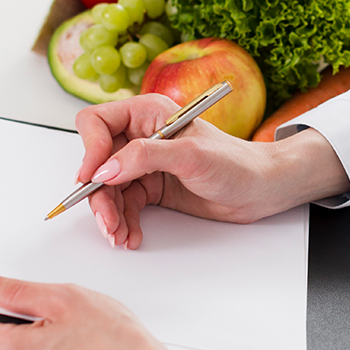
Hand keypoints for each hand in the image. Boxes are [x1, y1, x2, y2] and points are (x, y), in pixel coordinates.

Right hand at [74, 94, 349, 248]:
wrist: (260, 189)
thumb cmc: (235, 163)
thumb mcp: (190, 155)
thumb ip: (146, 157)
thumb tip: (107, 168)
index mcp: (147, 113)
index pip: (97, 122)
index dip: (89, 149)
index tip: (93, 177)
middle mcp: (141, 136)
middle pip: (98, 163)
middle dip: (99, 194)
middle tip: (107, 221)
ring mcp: (144, 164)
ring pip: (108, 189)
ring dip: (109, 215)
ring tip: (119, 236)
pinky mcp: (151, 188)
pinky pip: (124, 205)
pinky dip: (123, 222)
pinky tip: (130, 236)